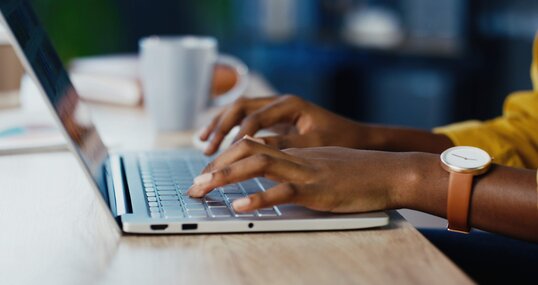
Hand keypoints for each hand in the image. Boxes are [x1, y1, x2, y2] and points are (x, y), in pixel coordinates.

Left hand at [188, 138, 416, 212]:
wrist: (390, 172)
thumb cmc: (360, 172)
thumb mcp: (324, 165)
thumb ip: (299, 168)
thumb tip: (277, 178)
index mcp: (295, 151)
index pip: (251, 146)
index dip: (225, 158)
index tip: (206, 173)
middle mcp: (295, 156)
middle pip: (246, 150)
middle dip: (215, 166)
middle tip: (194, 184)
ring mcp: (305, 171)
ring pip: (257, 165)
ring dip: (225, 176)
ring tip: (202, 189)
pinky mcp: (317, 189)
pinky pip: (283, 191)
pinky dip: (259, 199)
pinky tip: (239, 207)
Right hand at [199, 95, 367, 154]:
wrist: (357, 137)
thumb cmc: (340, 139)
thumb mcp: (313, 144)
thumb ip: (284, 145)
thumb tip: (252, 149)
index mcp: (290, 104)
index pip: (254, 118)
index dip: (235, 136)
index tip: (222, 155)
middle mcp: (280, 102)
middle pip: (240, 107)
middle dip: (220, 127)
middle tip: (206, 148)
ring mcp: (276, 109)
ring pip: (239, 111)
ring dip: (220, 126)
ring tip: (203, 144)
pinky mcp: (275, 119)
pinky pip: (245, 120)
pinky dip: (230, 130)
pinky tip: (219, 143)